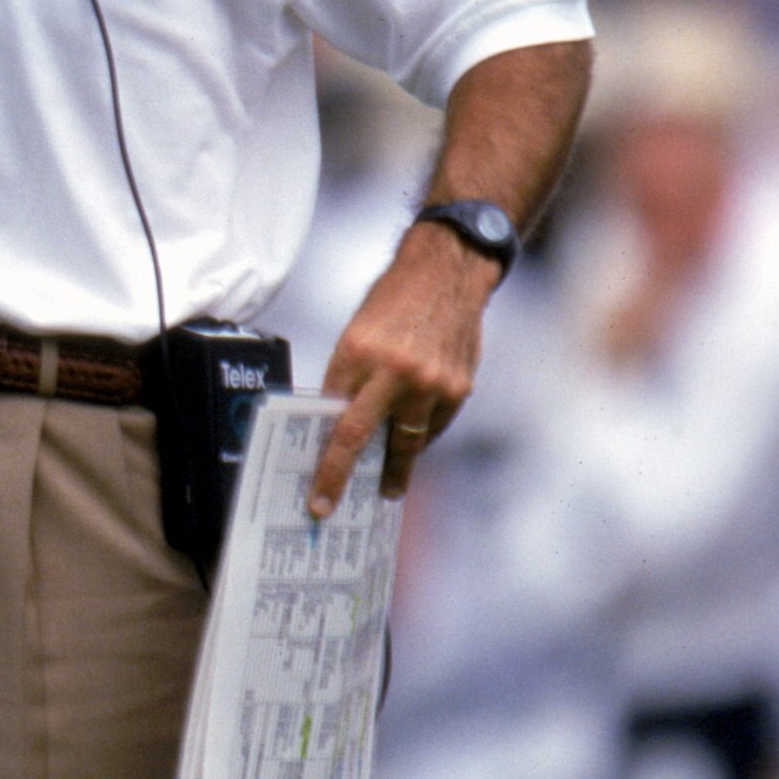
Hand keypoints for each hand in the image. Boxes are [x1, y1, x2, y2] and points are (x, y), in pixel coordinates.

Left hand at [310, 220, 491, 516]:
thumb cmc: (394, 300)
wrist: (449, 271)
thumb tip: (335, 425)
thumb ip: (347, 379)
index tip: (319, 501)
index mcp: (359, 355)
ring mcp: (432, 383)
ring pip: (408, 442)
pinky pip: (434, 427)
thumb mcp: (355, 334)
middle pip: (368, 441)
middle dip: (350, 479)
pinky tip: (412, 437)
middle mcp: (396, 373)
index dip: (328, 468)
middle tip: (339, 506)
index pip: (338, 426)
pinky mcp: (459, 387)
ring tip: (387, 483)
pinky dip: (420, 435)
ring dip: (395, 465)